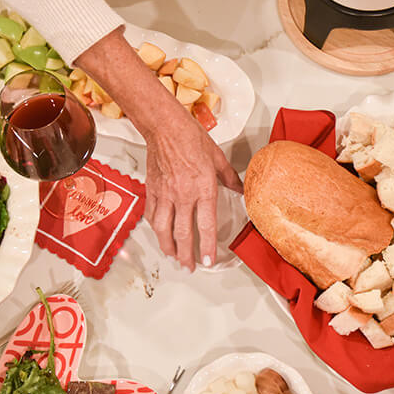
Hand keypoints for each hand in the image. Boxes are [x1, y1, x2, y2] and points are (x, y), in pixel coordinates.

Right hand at [73, 28, 241, 271]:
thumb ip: (230, 178)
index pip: (205, 225)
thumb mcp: (217, 157)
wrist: (164, 126)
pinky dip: (155, 228)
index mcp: (203, 188)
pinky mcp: (152, 189)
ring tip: (173, 257)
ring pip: (163, 229)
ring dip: (168, 246)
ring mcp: (165, 194)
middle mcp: (183, 195)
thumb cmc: (192, 138)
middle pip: (182, 233)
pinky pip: (152, 215)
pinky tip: (160, 235)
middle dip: (186, 254)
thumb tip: (241, 190)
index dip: (206, 246)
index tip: (208, 261)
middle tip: (189, 267)